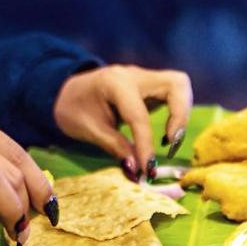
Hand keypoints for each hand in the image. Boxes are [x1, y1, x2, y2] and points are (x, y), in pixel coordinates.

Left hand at [52, 64, 192, 177]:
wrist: (64, 91)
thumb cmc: (73, 108)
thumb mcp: (89, 130)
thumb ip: (115, 147)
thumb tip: (137, 170)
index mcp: (115, 83)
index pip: (140, 116)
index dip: (146, 146)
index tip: (148, 170)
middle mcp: (135, 75)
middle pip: (176, 84)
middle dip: (180, 116)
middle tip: (169, 145)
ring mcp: (144, 77)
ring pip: (179, 86)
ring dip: (182, 114)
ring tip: (168, 141)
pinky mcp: (149, 86)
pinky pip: (173, 94)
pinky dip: (176, 112)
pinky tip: (163, 134)